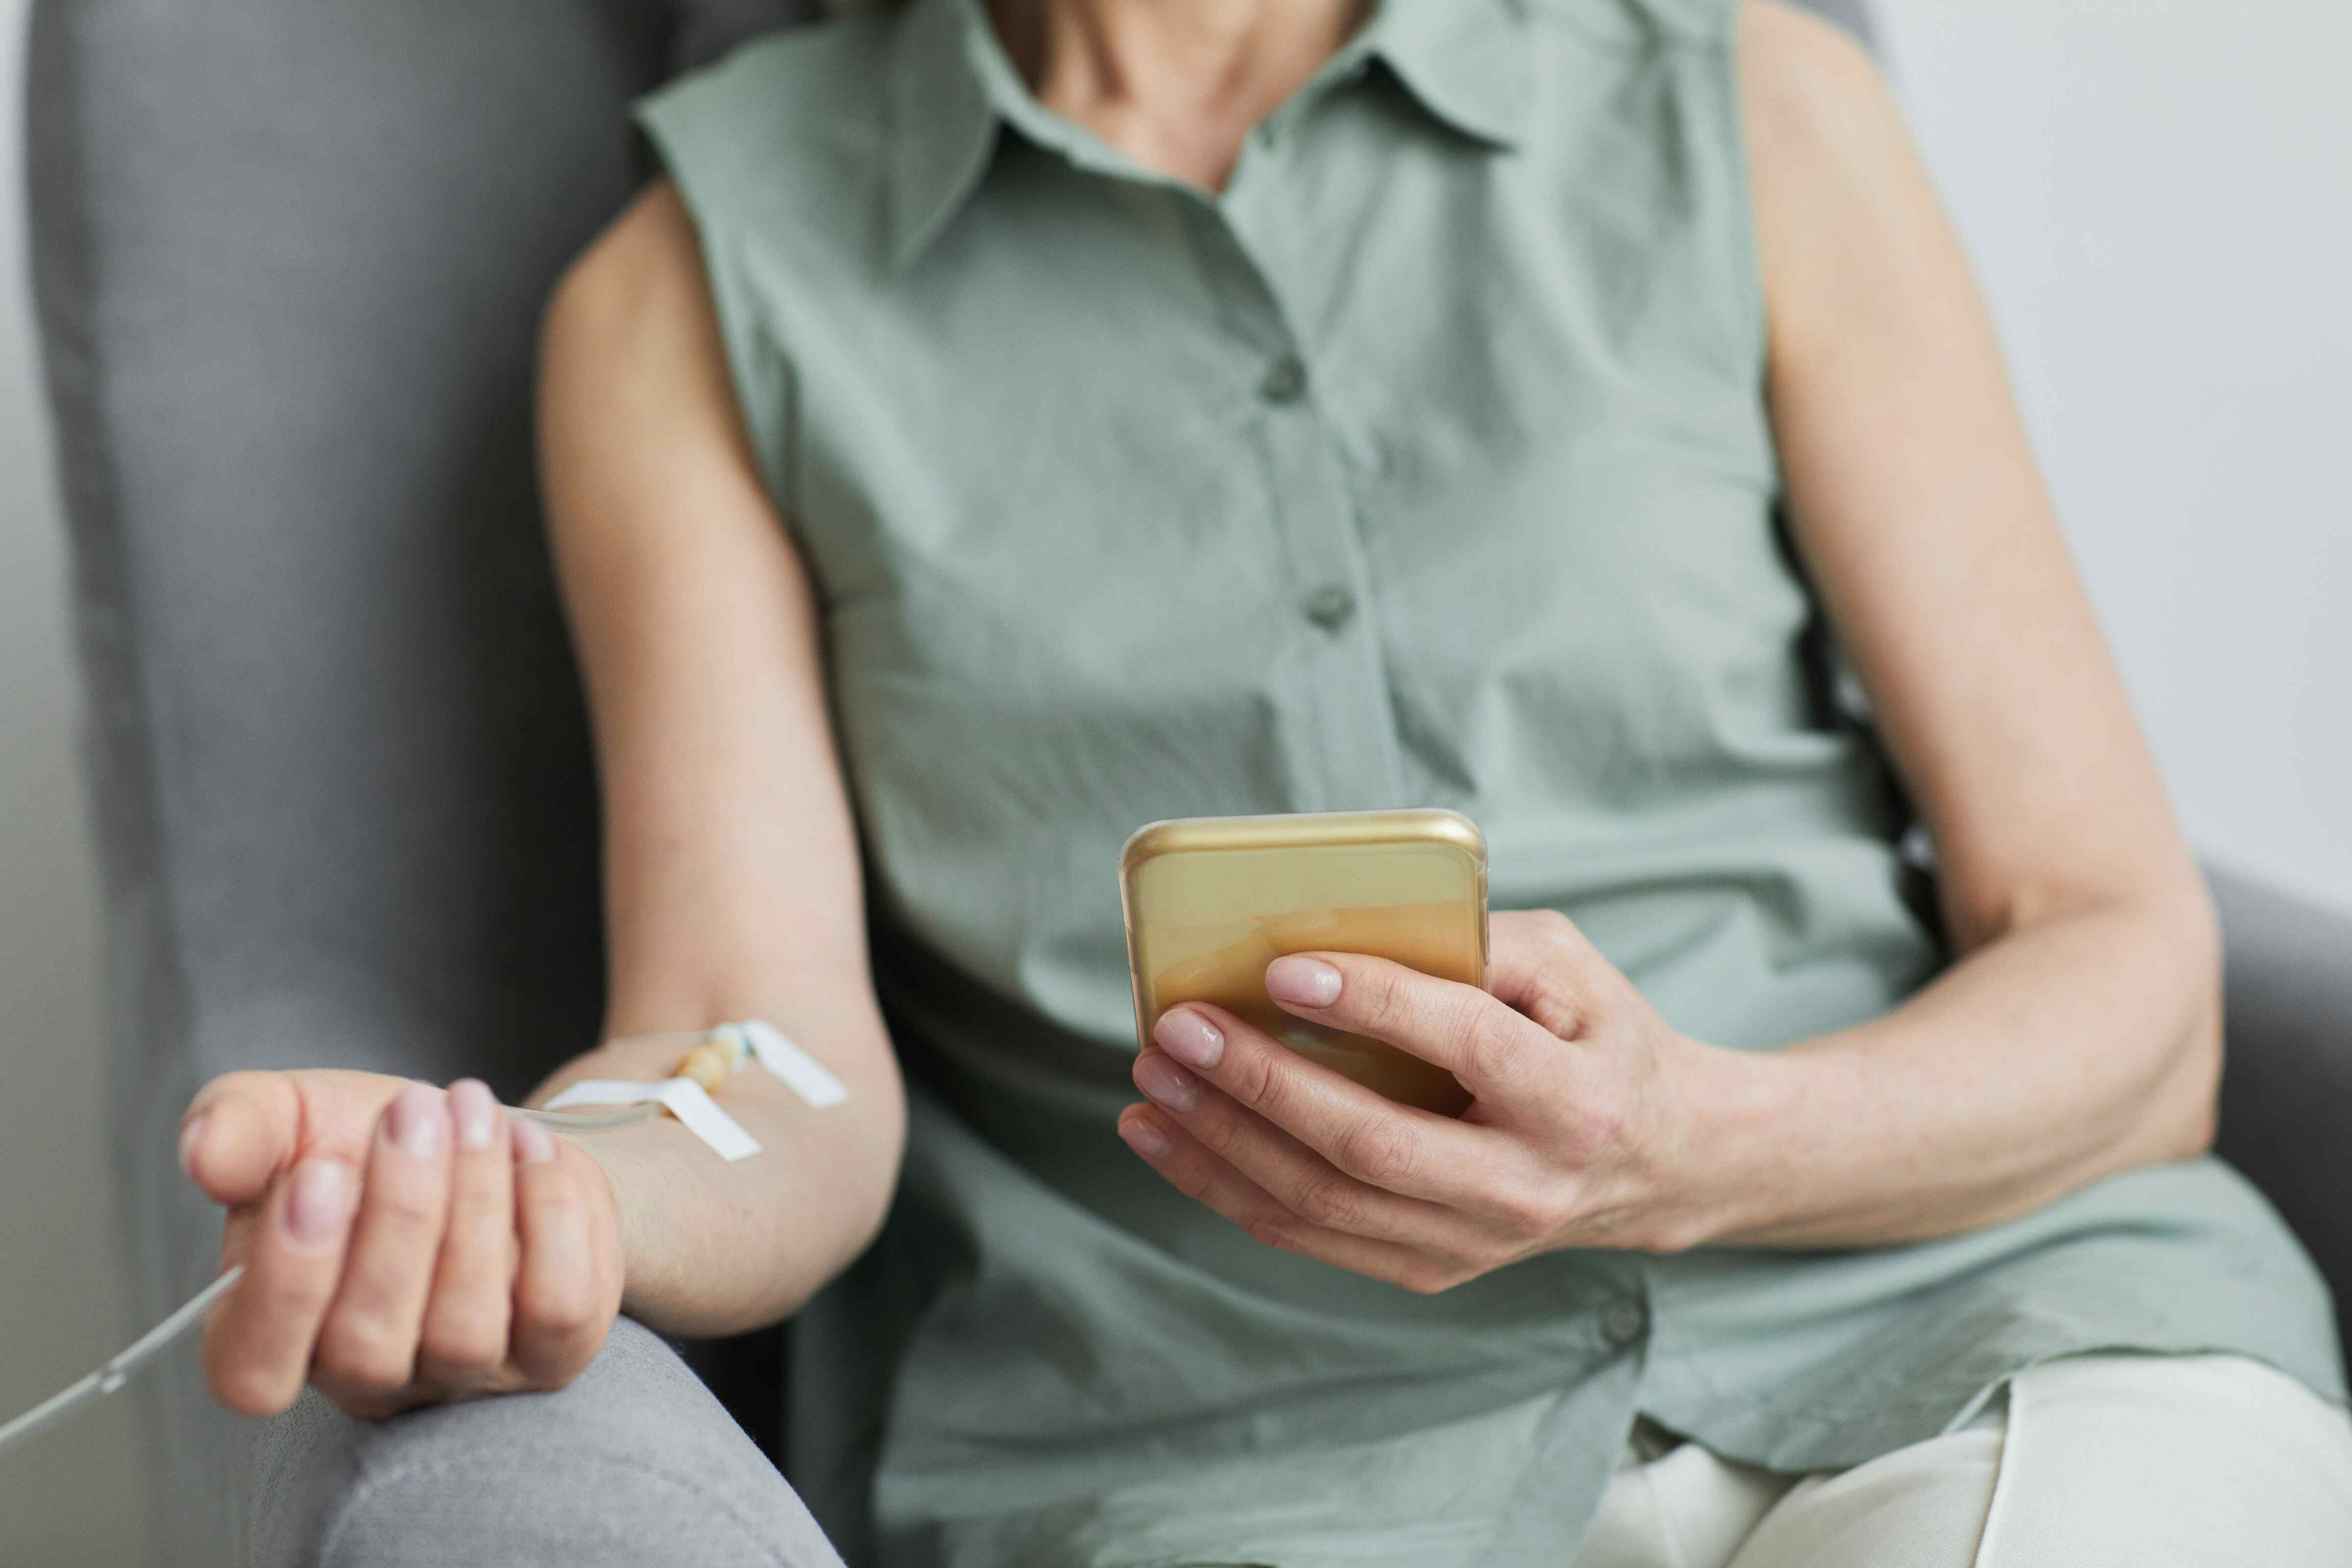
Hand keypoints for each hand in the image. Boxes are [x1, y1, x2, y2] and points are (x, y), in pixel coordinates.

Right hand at [180, 1070, 623, 1418]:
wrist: (478, 1134)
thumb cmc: (361, 1142)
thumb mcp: (290, 1118)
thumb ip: (239, 1130)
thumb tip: (203, 1154)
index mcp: (270, 1338)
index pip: (254, 1371)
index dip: (287, 1283)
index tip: (319, 1173)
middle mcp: (368, 1379)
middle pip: (369, 1342)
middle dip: (399, 1213)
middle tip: (415, 1108)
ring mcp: (465, 1377)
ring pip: (467, 1326)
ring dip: (475, 1199)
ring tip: (473, 1110)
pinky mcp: (553, 1352)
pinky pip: (559, 1308)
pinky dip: (549, 1214)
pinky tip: (531, 1149)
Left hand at [1116, 910, 1738, 1291]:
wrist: (1660, 1164)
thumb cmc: (1600, 1041)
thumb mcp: (1573, 970)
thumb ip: (1480, 941)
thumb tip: (1355, 922)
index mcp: (1573, 1099)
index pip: (1463, 1046)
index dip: (1371, 1003)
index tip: (1283, 967)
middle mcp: (1525, 1185)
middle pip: (1371, 1144)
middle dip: (1261, 1084)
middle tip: (1178, 1027)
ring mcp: (1474, 1241)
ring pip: (1324, 1202)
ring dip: (1220, 1144)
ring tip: (1151, 1082)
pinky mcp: (1430, 1268)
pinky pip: (1311, 1236)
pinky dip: (1228, 1188)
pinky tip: (1170, 1140)